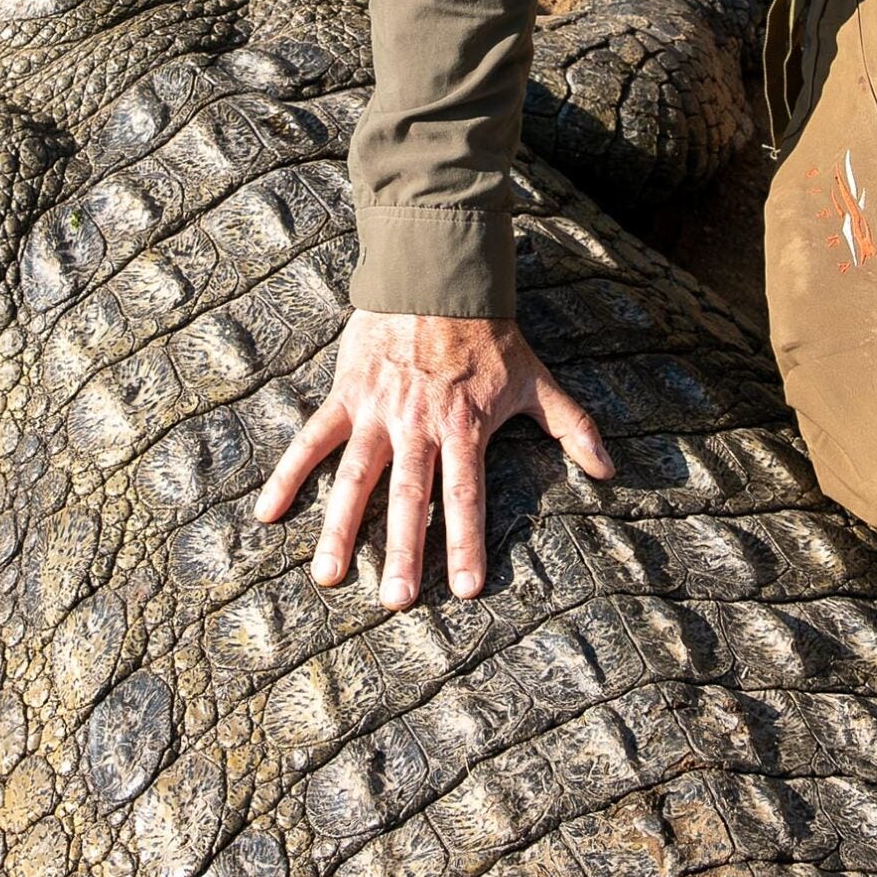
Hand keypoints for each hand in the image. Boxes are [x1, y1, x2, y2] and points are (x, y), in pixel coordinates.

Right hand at [255, 311, 613, 607]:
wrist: (437, 275)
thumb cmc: (488, 333)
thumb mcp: (536, 379)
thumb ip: (571, 427)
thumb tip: (610, 471)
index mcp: (464, 428)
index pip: (464, 496)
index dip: (465, 542)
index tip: (466, 589)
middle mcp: (418, 426)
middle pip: (409, 497)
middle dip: (402, 552)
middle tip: (395, 601)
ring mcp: (378, 412)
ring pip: (355, 477)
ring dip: (340, 528)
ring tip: (328, 576)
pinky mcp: (347, 394)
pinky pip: (311, 439)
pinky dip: (288, 474)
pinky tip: (266, 513)